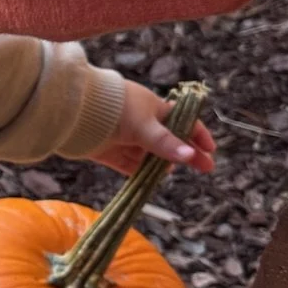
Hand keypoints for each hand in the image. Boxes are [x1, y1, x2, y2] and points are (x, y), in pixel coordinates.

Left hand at [91, 79, 215, 176]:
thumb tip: (191, 156)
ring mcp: (126, 138)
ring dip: (161, 165)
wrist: (76, 109)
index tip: (210, 150)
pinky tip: (152, 179)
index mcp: (154, 108)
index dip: (198, 134)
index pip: (183, 121)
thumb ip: (166, 143)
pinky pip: (130, 165)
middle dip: (186, 154)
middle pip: (169, 141)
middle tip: (205, 168)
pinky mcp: (110, 152)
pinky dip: (141, 172)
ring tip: (171, 172)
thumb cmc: (116, 108)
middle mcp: (141, 122)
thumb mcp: (145, 125)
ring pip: (149, 156)